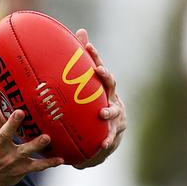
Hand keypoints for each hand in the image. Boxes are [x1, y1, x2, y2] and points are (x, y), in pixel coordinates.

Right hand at [0, 87, 62, 185]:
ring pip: (25, 151)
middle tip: (20, 112)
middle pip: (6, 134)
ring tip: (46, 137)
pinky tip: (60, 159)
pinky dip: (48, 163)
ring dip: (36, 144)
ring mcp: (11, 160)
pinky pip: (36, 166)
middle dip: (12, 124)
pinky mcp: (21, 169)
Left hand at [73, 29, 126, 168]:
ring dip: (109, 110)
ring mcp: (116, 114)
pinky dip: (108, 139)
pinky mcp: (114, 131)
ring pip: (115, 110)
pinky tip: (102, 144)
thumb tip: (70, 42)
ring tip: (103, 113)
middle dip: (105, 76)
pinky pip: (111, 136)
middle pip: (110, 84)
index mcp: (101, 87)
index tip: (87, 45)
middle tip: (98, 70)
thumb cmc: (91, 107)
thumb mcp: (84, 91)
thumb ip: (77, 69)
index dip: (94, 56)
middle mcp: (111, 97)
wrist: (104, 135)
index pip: (98, 68)